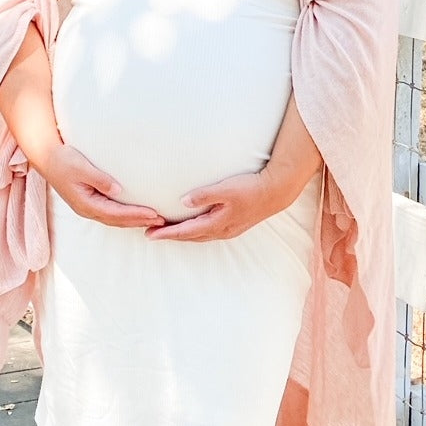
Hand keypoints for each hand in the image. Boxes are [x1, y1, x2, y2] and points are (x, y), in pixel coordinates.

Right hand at [48, 145, 164, 228]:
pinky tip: (136, 213)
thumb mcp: (81, 166)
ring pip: (115, 219)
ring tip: (154, 219)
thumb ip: (99, 179)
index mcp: (85, 203)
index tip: (154, 213)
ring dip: (134, 220)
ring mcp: (88, 207)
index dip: (136, 214)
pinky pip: (111, 213)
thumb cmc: (63, 159)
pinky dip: (126, 215)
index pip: (116, 213)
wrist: (46, 157)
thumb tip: (118, 190)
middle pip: (118, 220)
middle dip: (140, 221)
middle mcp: (87, 209)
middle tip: (162, 220)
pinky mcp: (89, 202)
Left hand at [146, 169, 287, 242]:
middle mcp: (221, 231)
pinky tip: (191, 226)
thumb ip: (204, 195)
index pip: (185, 231)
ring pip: (199, 236)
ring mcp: (228, 230)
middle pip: (189, 237)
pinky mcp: (233, 225)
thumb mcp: (226, 188)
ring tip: (166, 230)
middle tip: (150, 233)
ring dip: (182, 234)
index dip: (166, 233)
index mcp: (217, 224)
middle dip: (170, 235)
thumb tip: (183, 201)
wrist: (276, 192)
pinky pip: (207, 232)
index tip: (148, 234)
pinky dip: (194, 231)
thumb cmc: (251, 188)